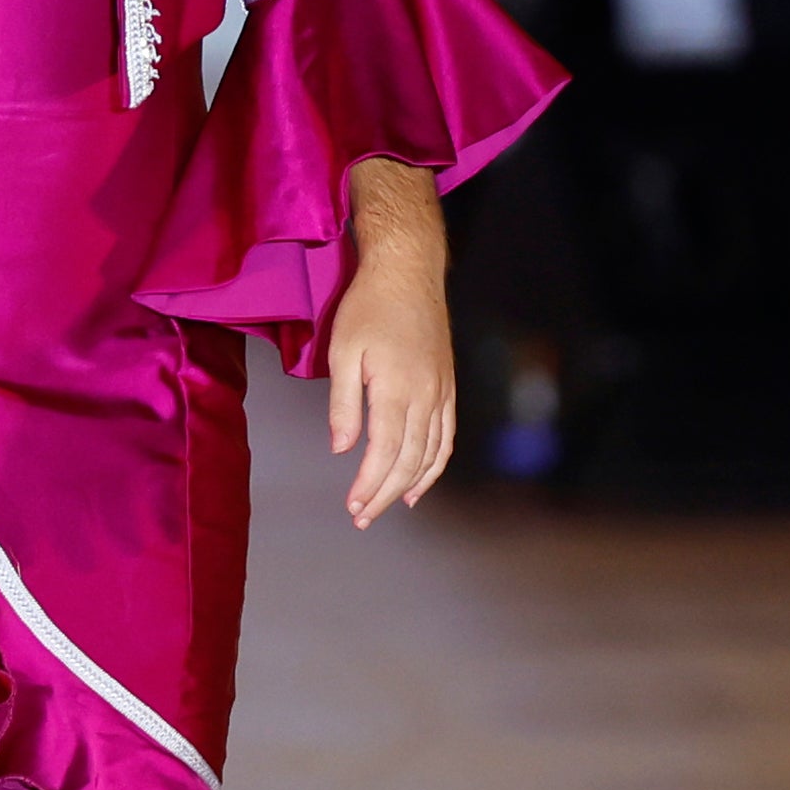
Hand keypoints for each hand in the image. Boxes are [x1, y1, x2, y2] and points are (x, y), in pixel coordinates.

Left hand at [326, 157, 454, 526]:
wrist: (409, 271)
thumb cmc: (368, 307)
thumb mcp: (342, 351)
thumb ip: (343, 404)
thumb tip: (341, 449)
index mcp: (397, 389)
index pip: (384, 452)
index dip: (368, 484)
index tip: (351, 505)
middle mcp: (425, 396)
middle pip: (409, 461)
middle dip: (385, 493)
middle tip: (362, 517)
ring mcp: (441, 392)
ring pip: (432, 453)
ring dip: (411, 485)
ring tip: (389, 506)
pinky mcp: (448, 386)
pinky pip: (446, 436)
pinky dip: (435, 464)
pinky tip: (420, 481)